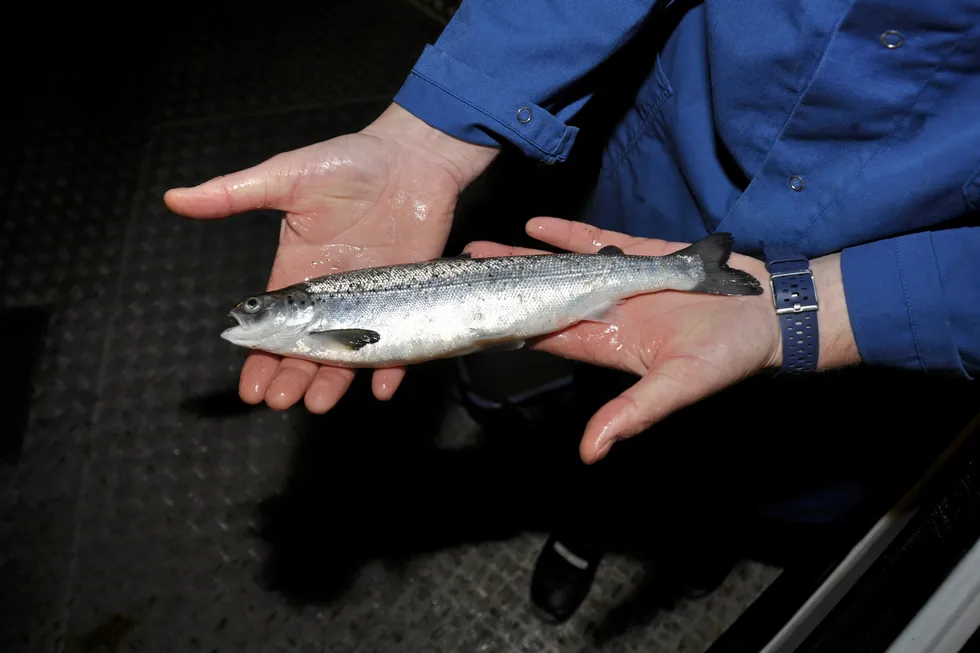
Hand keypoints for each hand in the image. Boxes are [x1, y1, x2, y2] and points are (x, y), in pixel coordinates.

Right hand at [165, 104, 497, 412]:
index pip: (276, 326)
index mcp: (299, 272)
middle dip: (292, 376)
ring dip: (333, 380)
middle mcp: (333, 294)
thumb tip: (175, 198)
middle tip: (281, 400)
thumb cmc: (350, 162)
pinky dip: (394, 365)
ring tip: (318, 403)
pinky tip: (381, 386)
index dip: (261, 356)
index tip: (250, 387)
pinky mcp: (407, 299)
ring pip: (350, 353)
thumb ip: (235, 193)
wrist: (413, 157)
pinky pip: (401, 340)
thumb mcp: (287, 175)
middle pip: (308, 348)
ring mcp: (371, 300)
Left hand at [465, 218, 860, 463]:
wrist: (770, 312)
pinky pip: (596, 242)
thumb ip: (633, 414)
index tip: (472, 318)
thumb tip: (592, 452)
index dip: (509, 328)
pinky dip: (566, 234)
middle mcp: (605, 313)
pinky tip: (537, 225)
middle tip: (464, 268)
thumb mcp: (678, 387)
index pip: (546, 337)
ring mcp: (619, 282)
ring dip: (524, 256)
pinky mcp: (641, 256)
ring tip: (484, 245)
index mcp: (606, 344)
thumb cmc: (729, 354)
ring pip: (562, 266)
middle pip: (542, 297)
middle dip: (504, 284)